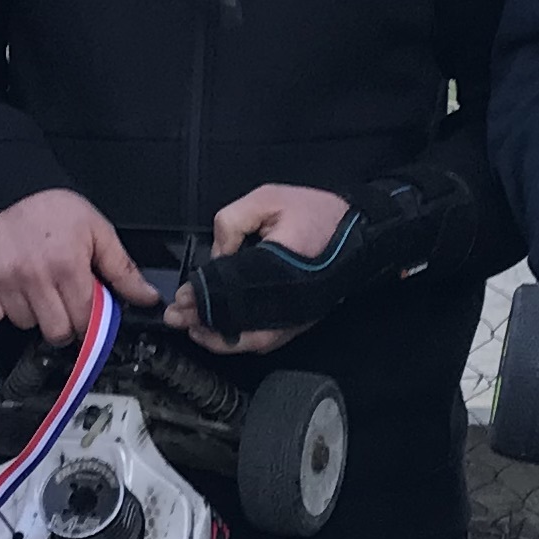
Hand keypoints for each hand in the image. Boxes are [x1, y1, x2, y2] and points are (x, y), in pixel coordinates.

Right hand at [0, 189, 156, 344]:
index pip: (85, 320)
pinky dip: (2, 307)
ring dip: (33, 312)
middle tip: (62, 300)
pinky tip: (12, 285)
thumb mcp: (97, 231)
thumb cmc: (53, 208)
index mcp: (67, 264)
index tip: (86, 311)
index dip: (90, 320)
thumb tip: (147, 297)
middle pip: (55, 332)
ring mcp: (2, 278)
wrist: (8, 186)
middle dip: (64, 322)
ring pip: (24, 324)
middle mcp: (33, 275)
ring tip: (35, 285)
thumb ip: (122, 269)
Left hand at [164, 181, 349, 353]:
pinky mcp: (299, 322)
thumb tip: (217, 256)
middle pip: (238, 320)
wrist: (361, 231)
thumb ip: (233, 221)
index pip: (232, 287)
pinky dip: (239, 340)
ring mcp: (296, 316)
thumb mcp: (269, 199)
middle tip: (177, 316)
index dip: (203, 293)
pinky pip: (265, 340)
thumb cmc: (318, 212)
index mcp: (280, 266)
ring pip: (251, 339)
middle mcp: (289, 299)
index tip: (182, 294)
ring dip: (218, 336)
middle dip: (203, 319)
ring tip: (193, 329)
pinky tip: (220, 333)